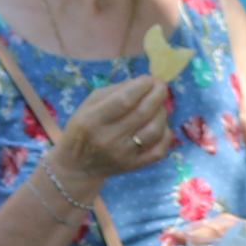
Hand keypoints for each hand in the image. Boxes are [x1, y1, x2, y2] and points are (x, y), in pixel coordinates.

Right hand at [48, 68, 178, 187]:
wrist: (78, 165)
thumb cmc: (83, 128)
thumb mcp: (89, 104)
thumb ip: (115, 91)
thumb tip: (144, 82)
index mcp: (92, 120)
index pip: (124, 101)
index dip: (141, 87)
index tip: (149, 79)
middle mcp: (108, 139)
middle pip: (142, 114)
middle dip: (157, 95)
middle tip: (161, 86)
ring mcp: (123, 155)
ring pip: (154, 130)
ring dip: (162, 113)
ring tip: (159, 105)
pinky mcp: (134, 166)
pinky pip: (160, 150)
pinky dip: (166, 134)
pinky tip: (161, 125)